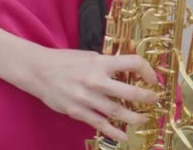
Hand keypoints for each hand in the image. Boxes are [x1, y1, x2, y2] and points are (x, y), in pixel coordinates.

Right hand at [16, 47, 158, 141]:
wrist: (38, 71)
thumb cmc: (64, 61)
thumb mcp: (89, 56)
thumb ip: (107, 64)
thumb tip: (127, 70)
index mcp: (100, 63)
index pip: (132, 63)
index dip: (147, 70)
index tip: (151, 78)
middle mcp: (95, 81)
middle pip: (129, 93)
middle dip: (146, 98)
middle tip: (155, 100)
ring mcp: (86, 98)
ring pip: (117, 112)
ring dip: (134, 118)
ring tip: (143, 119)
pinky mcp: (77, 112)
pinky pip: (99, 124)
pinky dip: (113, 132)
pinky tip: (124, 136)